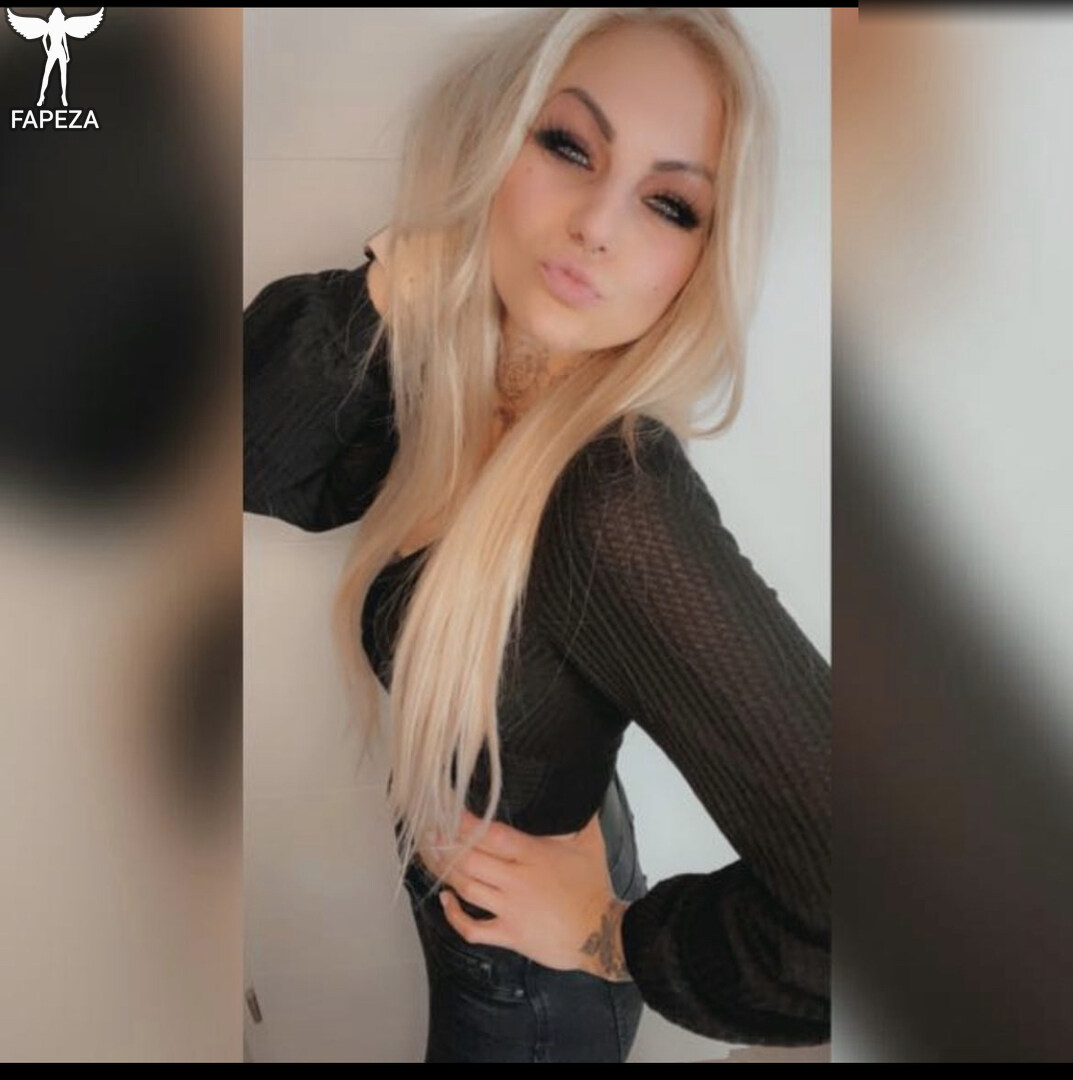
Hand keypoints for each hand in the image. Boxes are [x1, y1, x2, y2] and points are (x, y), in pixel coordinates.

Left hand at [418, 808, 632, 982]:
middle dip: (444, 844)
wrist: (604, 934)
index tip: (446, 809)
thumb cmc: (594, 887)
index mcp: (534, 855)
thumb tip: (578, 787)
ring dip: (444, 873)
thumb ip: (580, 814)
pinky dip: (455, 916)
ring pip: (467, 889)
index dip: (466, 823)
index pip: (492, 835)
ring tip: (429, 856)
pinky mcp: (510, 934)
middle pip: (471, 860)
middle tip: (426, 829)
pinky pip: (474, 928)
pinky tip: (446, 900)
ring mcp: (511, 910)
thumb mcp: (589, 843)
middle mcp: (518, 881)